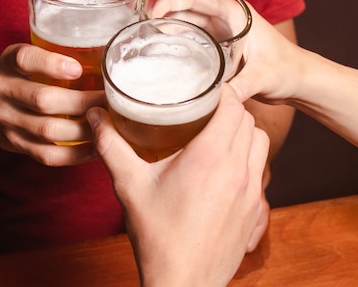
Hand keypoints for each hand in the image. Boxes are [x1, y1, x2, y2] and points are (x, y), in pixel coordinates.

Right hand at [0, 43, 105, 165]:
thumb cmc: (17, 75)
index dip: (51, 64)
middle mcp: (2, 91)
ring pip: (48, 131)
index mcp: (8, 63)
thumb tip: (108, 54)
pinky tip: (97, 147)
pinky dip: (76, 154)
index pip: (25, 59)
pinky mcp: (15, 144)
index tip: (78, 68)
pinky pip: (48, 154)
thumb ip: (55, 55)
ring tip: (110, 125)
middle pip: (44, 100)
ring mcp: (7, 121)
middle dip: (83, 102)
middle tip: (111, 101)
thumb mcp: (25, 56)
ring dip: (85, 130)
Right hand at [87, 84, 269, 286]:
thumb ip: (112, 146)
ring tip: (219, 135)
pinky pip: (261, 169)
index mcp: (210, 158)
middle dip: (231, 110)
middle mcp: (237, 170)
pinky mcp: (255, 208)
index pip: (234, 107)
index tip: (208, 89)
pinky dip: (249, 158)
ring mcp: (251, 190)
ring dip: (244, 133)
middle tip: (207, 110)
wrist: (183, 283)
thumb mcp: (130, 186)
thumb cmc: (158, 236)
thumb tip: (96, 117)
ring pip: (260, 143)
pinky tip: (226, 167)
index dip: (224, 92)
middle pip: (249, 121)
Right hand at [143, 0, 304, 103]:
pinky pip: (193, 39)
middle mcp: (227, 19)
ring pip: (188, 23)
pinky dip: (178, 42)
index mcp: (236, 14)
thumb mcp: (263, 77)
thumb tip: (222, 99)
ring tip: (147, 41)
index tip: (153, 14)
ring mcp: (222, 32)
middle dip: (163, 14)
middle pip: (187, 8)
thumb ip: (242, 86)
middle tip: (143, 30)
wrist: (299, 80)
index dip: (172, 1)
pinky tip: (164, 54)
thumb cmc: (287, 70)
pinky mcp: (220, 47)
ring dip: (168, 29)